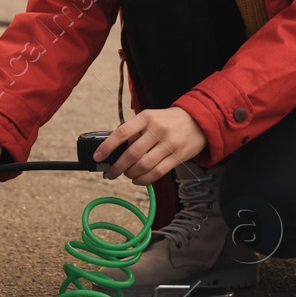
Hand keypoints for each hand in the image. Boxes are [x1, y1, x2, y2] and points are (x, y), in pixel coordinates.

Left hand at [93, 107, 207, 185]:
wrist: (199, 121)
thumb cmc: (168, 120)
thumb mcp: (150, 117)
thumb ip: (133, 130)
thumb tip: (112, 147)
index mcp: (146, 117)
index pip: (122, 133)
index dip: (107, 146)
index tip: (97, 157)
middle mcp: (157, 130)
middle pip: (131, 154)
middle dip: (117, 167)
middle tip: (109, 173)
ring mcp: (168, 144)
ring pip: (143, 166)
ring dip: (130, 174)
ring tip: (125, 175)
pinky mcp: (177, 157)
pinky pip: (157, 173)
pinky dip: (143, 180)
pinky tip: (137, 180)